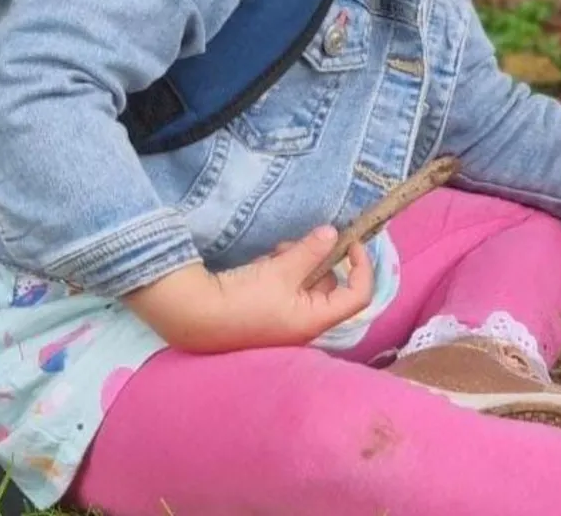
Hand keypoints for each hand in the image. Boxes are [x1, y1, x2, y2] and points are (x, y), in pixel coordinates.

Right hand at [123, 225, 373, 352]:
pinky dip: (279, 274)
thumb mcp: (280, 270)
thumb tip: (333, 234)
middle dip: (316, 261)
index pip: (359, 295)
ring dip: (295, 265)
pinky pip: (286, 290)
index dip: (363, 266)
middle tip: (294, 245)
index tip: (352, 242)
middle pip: (330, 287)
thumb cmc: (243, 299)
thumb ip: (310, 251)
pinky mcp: (269, 317)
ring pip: (306, 286)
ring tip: (273, 254)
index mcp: (316, 320)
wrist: (197, 317)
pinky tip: (260, 267)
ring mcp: (287, 323)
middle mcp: (306, 326)